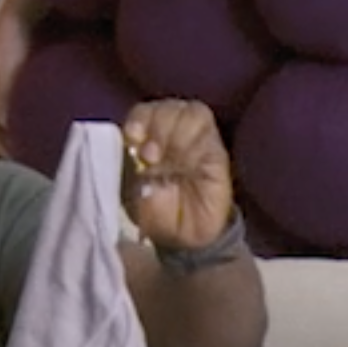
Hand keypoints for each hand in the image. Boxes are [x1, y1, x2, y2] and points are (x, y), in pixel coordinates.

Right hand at [0, 0, 34, 152]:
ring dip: (19, 129)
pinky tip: (45, 118)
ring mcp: (3, 86)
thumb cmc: (12, 41)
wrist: (22, 12)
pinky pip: (18, 105)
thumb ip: (5, 97)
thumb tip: (6, 127)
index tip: (16, 159)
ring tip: (40, 140)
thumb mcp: (7, 69)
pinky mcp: (17, 80)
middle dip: (9, 141)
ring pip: (7, 116)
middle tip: (31, 155)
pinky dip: (29, 115)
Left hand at [115, 100, 236, 255]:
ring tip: (168, 162)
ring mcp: (196, 139)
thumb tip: (140, 158)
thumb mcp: (135, 196)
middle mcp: (171, 132)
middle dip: (157, 126)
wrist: (186, 239)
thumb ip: (133, 173)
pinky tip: (188, 165)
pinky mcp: (215, 151)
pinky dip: (195, 145)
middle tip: (150, 156)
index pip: (143, 112)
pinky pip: (209, 134)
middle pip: (167, 107)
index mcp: (146, 137)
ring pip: (191, 112)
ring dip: (176, 134)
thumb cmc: (156, 213)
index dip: (139, 120)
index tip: (132, 138)